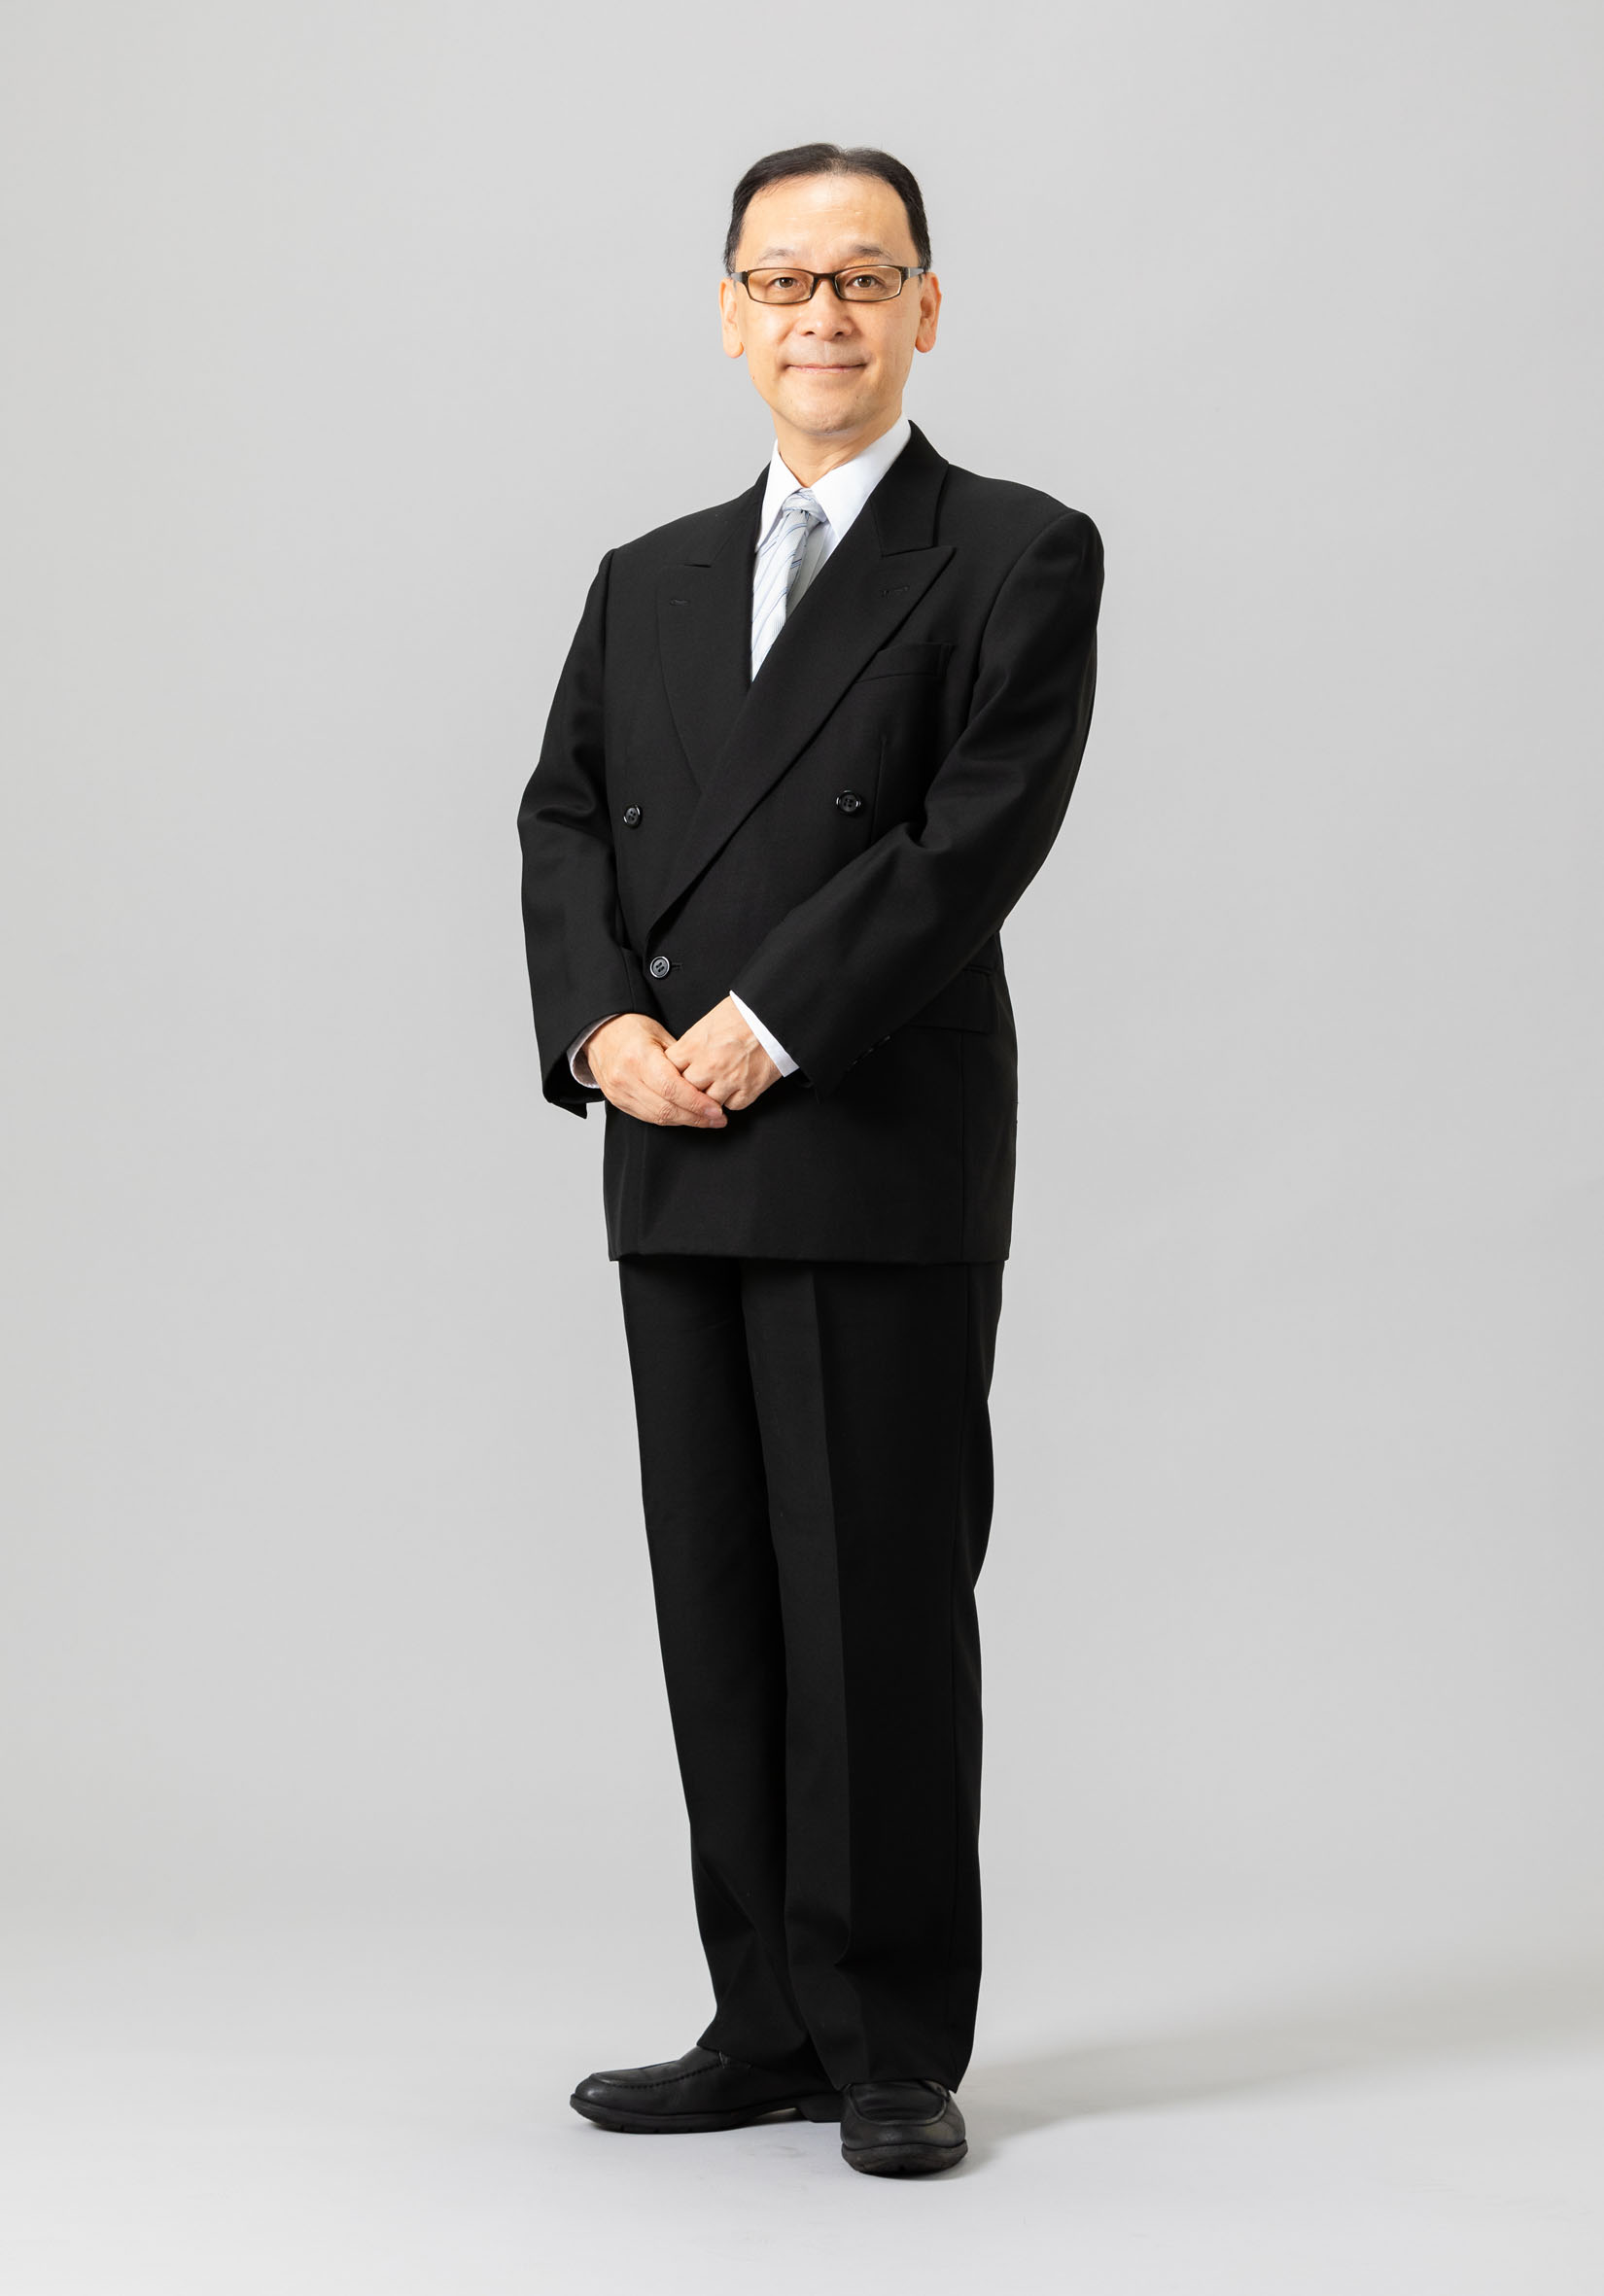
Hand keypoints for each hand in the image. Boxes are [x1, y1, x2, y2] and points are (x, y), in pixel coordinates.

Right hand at [583, 1013, 728, 1127]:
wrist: (600, 1034)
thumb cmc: (632, 1030)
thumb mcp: (660, 1035)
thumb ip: (682, 1059)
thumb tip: (707, 1079)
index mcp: (638, 1057)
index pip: (671, 1088)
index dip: (696, 1103)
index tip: (716, 1110)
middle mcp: (626, 1077)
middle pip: (666, 1107)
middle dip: (696, 1117)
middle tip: (718, 1119)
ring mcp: (619, 1092)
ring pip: (657, 1117)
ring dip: (685, 1121)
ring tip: (706, 1120)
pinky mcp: (617, 1101)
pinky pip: (647, 1117)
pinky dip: (669, 1119)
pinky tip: (685, 1117)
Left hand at [661, 995, 781, 1111]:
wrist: (774, 1016)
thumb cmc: (743, 1013)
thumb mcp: (708, 1021)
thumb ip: (692, 1043)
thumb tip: (683, 1057)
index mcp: (694, 1045)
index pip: (670, 1069)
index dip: (674, 1071)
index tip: (679, 1072)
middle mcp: (709, 1065)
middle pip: (686, 1089)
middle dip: (691, 1086)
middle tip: (698, 1080)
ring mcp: (729, 1080)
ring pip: (707, 1102)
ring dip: (711, 1096)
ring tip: (717, 1084)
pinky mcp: (749, 1090)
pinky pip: (732, 1105)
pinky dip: (732, 1099)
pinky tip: (735, 1087)